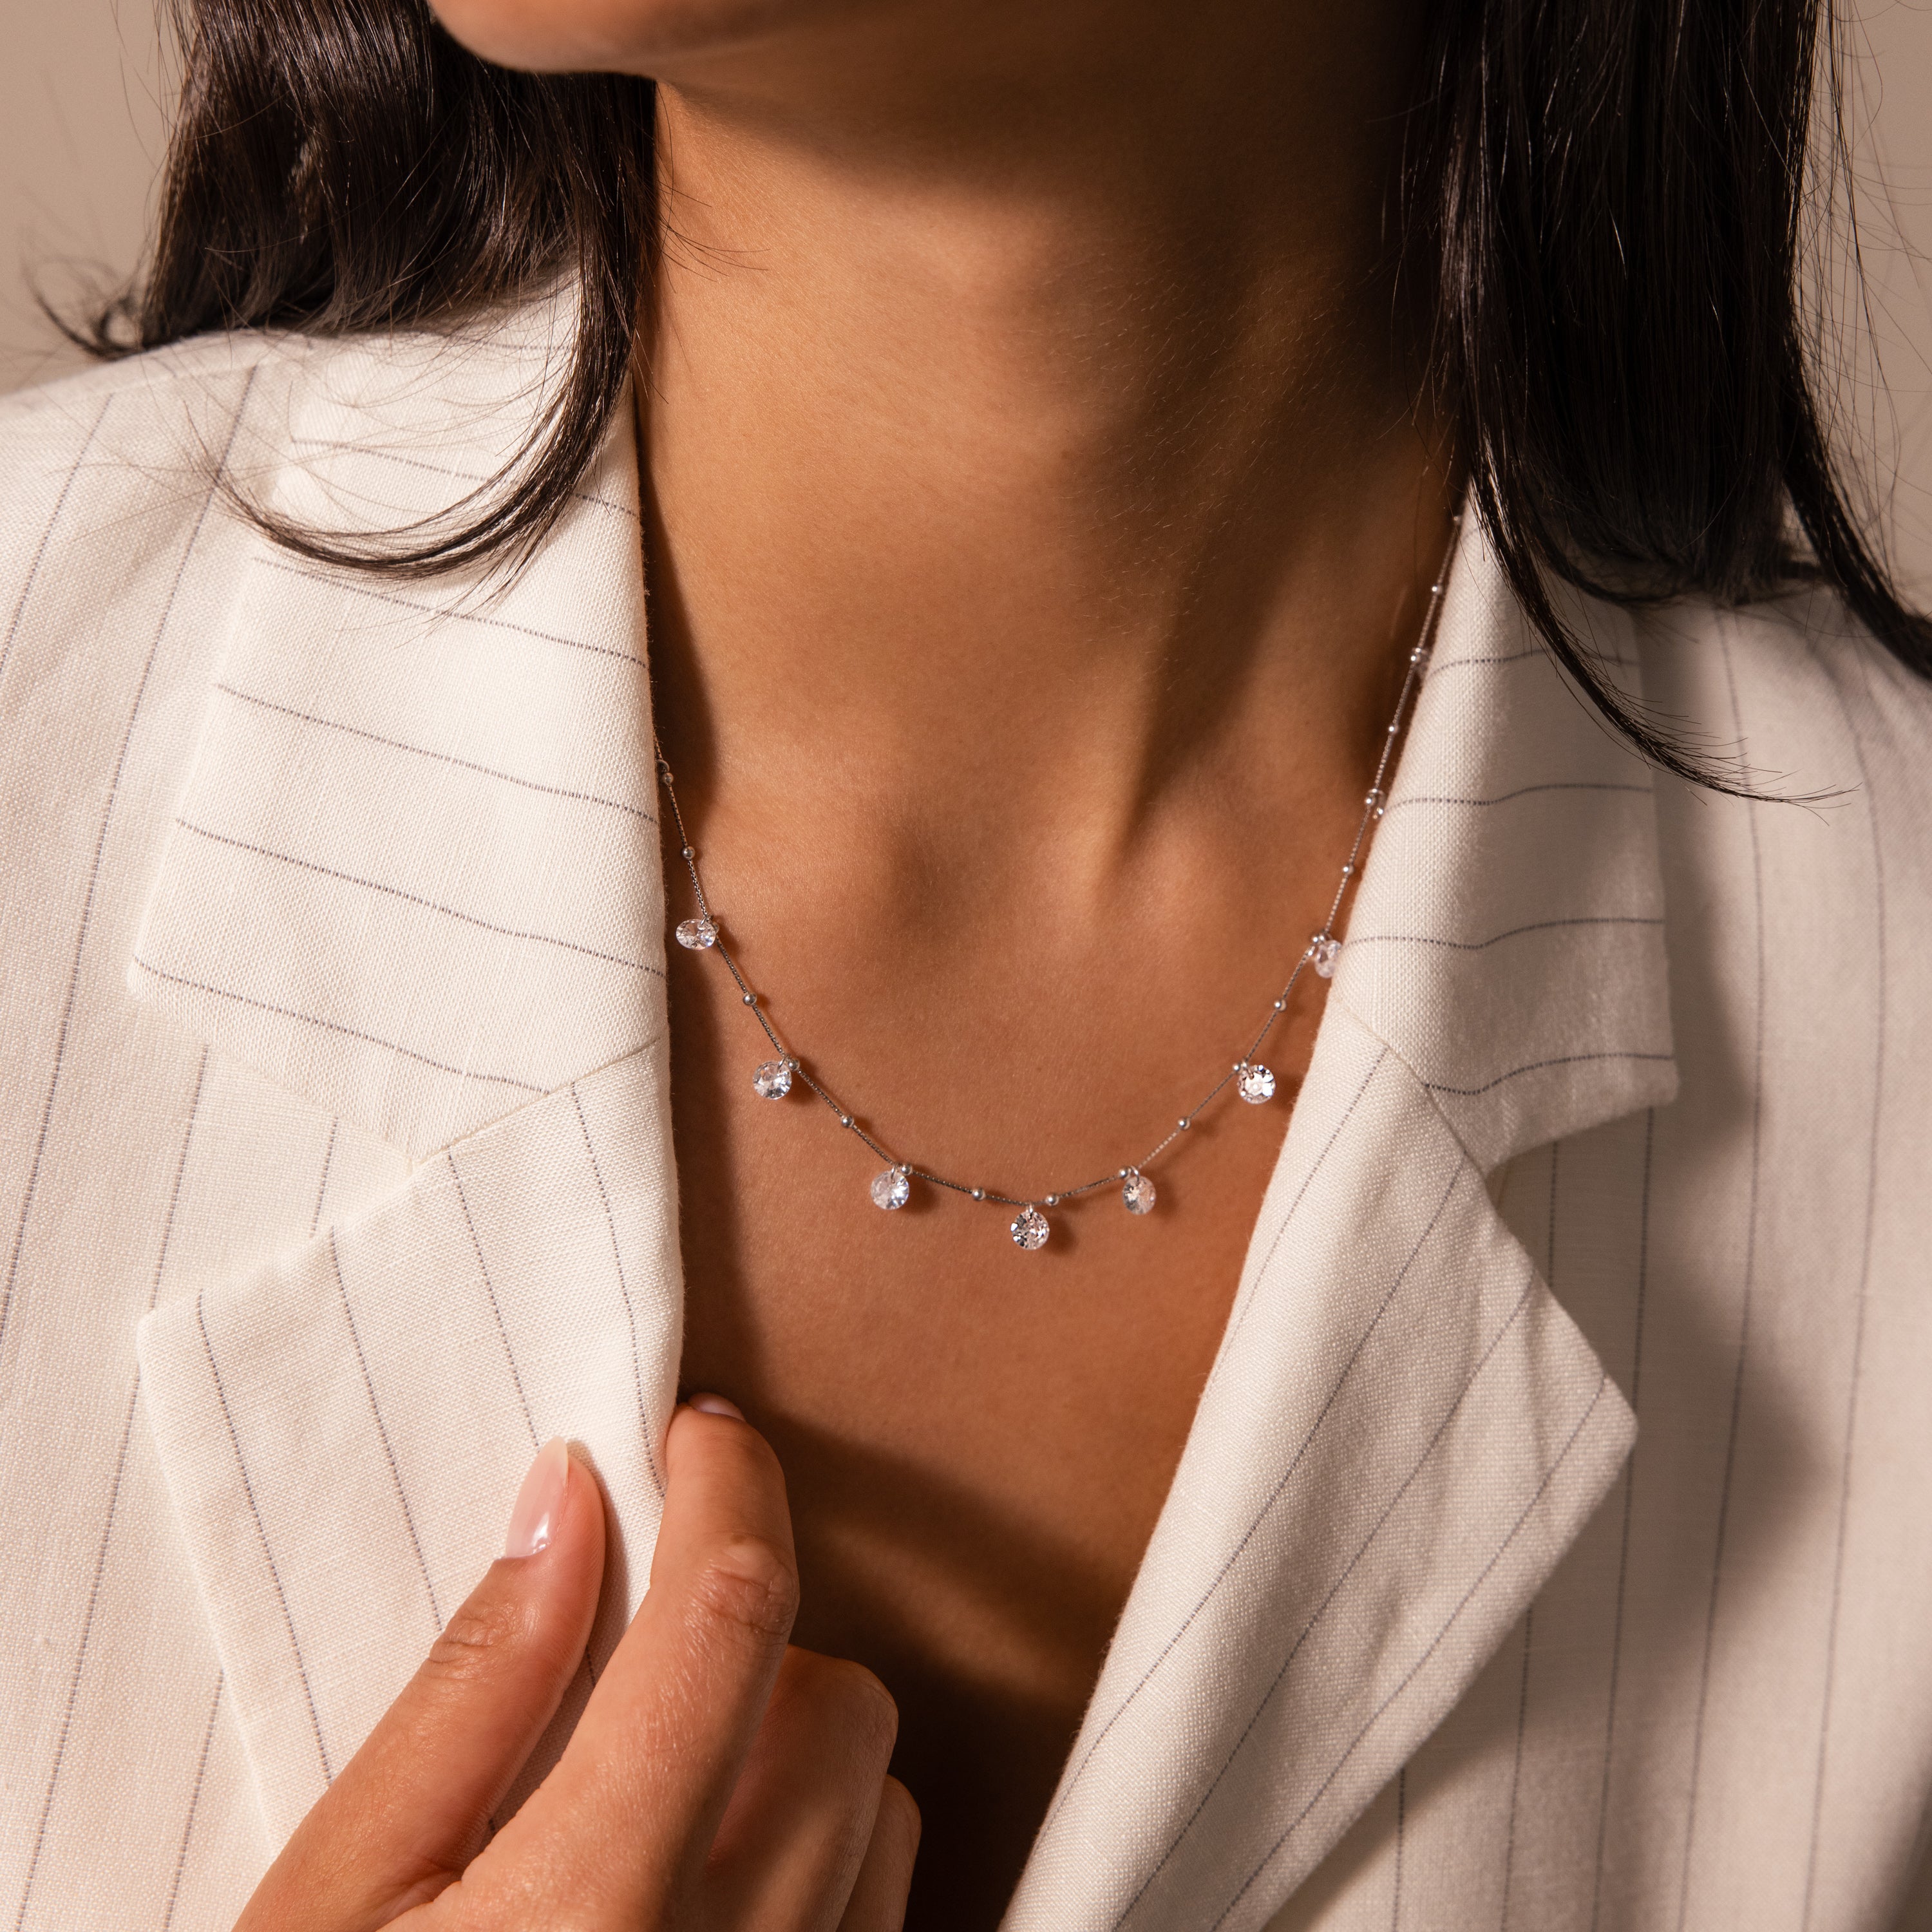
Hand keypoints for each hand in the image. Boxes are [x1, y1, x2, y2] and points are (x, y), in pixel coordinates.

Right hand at [237, 1399, 918, 1930]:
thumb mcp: (336, 1896)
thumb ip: (474, 1690)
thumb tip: (567, 1502)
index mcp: (595, 1911)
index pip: (730, 1620)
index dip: (728, 1489)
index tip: (698, 1436)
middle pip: (842, 1706)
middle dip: (758, 1635)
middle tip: (647, 1648)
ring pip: (881, 1809)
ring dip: (798, 1748)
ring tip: (669, 1779)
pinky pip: (880, 1918)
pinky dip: (824, 1854)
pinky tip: (710, 1875)